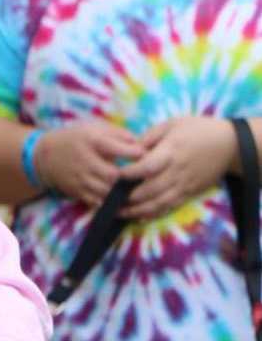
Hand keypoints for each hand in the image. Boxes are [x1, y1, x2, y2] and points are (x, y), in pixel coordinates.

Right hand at [35, 121, 142, 206]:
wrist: (45, 156)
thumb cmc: (76, 139)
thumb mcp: (94, 128)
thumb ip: (119, 134)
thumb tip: (142, 144)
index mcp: (92, 141)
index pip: (120, 149)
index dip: (137, 153)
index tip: (144, 154)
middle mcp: (85, 160)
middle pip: (114, 175)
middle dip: (130, 177)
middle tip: (143, 176)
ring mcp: (80, 178)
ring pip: (107, 191)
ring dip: (122, 191)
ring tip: (134, 188)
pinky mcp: (78, 192)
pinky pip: (99, 202)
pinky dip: (111, 202)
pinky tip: (120, 197)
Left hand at [120, 116, 237, 219]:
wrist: (230, 145)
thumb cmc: (198, 130)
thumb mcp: (172, 124)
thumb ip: (150, 136)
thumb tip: (131, 149)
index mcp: (171, 152)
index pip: (148, 167)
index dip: (130, 173)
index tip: (114, 175)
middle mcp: (177, 171)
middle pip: (151, 189)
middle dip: (129, 197)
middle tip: (109, 199)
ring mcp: (184, 185)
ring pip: (160, 202)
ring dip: (138, 210)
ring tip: (119, 212)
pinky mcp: (190, 193)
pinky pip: (171, 206)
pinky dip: (154, 213)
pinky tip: (139, 216)